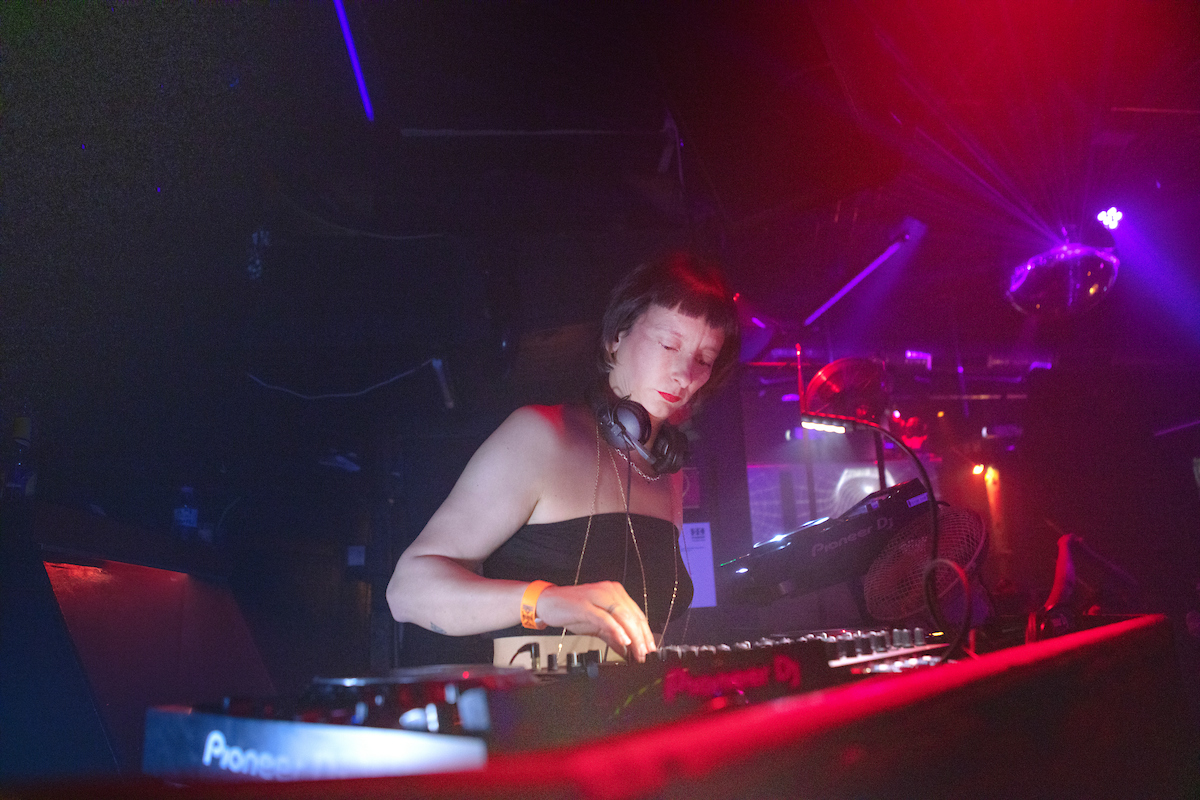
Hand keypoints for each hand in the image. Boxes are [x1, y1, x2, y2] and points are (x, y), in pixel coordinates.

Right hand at [534, 582, 656, 661]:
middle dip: (642, 638)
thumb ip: (612, 636)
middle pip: (633, 616)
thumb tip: (627, 650)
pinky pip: (605, 619)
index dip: (646, 633)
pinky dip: (617, 631)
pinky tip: (624, 642)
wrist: (547, 603)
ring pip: (623, 617)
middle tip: (646, 655)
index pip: (637, 614)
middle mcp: (609, 591)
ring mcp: (597, 596)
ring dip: (633, 637)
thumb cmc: (572, 610)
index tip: (650, 648)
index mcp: (615, 592)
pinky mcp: (586, 605)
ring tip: (638, 652)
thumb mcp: (597, 625)